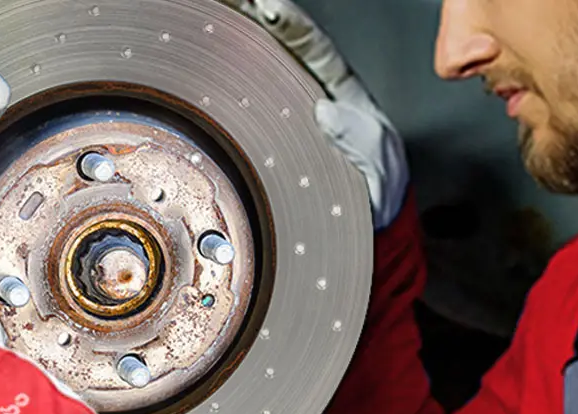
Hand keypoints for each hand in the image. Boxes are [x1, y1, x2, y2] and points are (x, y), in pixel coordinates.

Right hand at [218, 0, 409, 229]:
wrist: (363, 227)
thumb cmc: (374, 196)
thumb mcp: (380, 166)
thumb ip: (361, 140)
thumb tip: (328, 113)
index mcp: (341, 95)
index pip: (313, 49)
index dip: (292, 24)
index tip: (270, 8)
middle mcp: (309, 98)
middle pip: (275, 50)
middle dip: (250, 22)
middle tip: (226, 5)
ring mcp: (283, 117)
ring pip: (251, 74)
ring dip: (227, 46)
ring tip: (206, 21)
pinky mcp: (261, 140)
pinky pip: (237, 108)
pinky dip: (216, 88)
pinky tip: (196, 69)